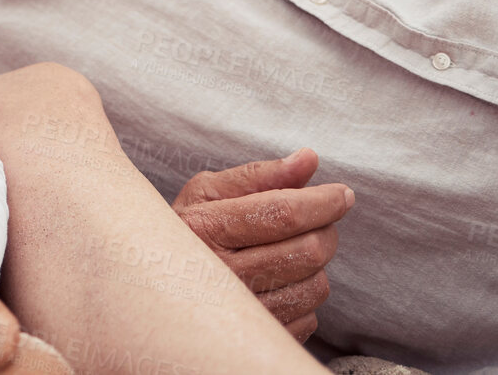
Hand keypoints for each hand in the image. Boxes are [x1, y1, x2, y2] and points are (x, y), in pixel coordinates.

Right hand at [172, 147, 352, 341]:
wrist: (156, 282)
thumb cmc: (189, 228)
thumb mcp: (208, 192)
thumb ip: (259, 175)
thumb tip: (308, 159)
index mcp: (204, 228)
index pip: (281, 214)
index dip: (321, 202)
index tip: (342, 194)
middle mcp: (219, 274)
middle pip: (306, 251)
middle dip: (326, 229)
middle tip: (320, 219)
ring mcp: (238, 311)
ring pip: (315, 286)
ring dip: (316, 264)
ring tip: (291, 249)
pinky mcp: (255, 336)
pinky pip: (308, 316)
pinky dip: (304, 294)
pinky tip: (280, 279)